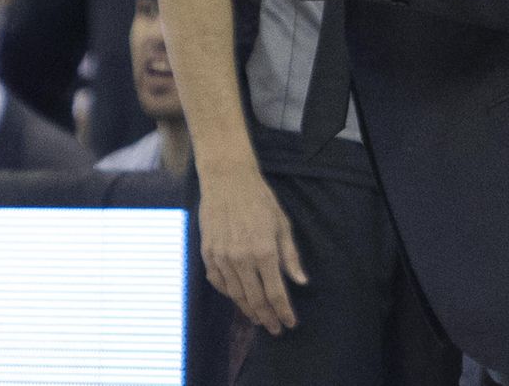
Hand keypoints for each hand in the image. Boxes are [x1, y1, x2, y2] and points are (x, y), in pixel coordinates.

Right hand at [198, 164, 307, 334]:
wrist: (227, 179)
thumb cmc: (259, 199)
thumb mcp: (282, 224)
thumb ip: (290, 256)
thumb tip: (301, 282)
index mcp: (264, 251)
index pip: (276, 294)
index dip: (284, 313)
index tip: (290, 324)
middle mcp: (241, 259)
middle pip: (255, 300)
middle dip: (267, 318)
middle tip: (274, 328)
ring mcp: (222, 257)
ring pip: (236, 294)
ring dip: (248, 309)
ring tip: (258, 318)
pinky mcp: (207, 252)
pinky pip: (218, 282)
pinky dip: (228, 293)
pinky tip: (236, 297)